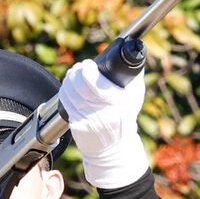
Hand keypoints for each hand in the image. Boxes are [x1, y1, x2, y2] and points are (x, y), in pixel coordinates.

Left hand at [59, 57, 149, 190]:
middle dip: (77, 71)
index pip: (93, 81)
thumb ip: (133, 75)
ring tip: (75, 76)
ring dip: (70, 79)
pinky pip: (65, 101)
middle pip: (78, 83)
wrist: (113, 147)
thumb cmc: (125, 118)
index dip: (87, 69)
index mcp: (117, 103)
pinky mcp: (76, 124)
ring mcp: (87, 119)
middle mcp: (101, 111)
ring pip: (69, 90)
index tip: (88, 65)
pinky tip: (71, 89)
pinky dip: (66, 92)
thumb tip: (130, 51)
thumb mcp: (135, 97)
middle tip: (81, 68)